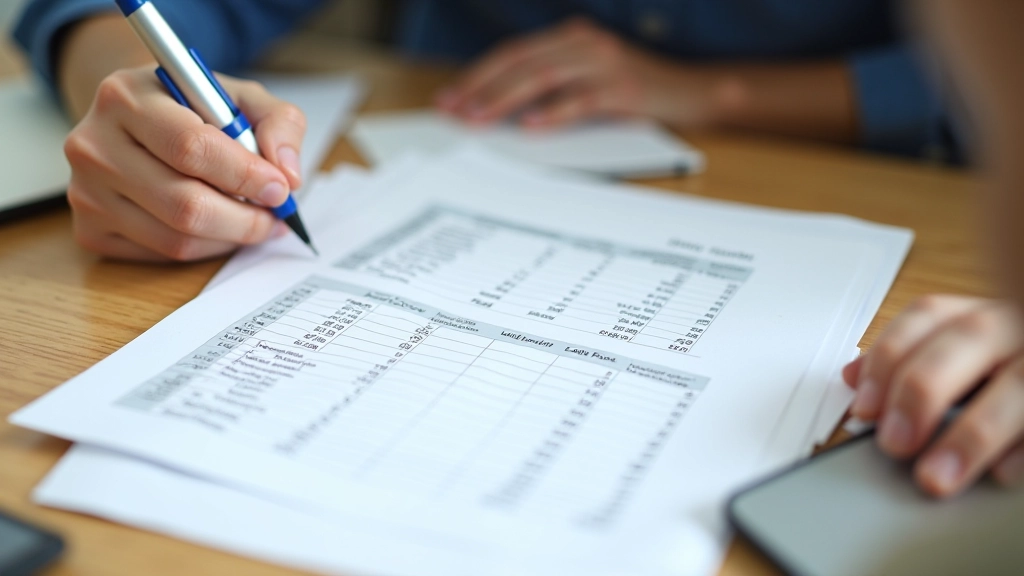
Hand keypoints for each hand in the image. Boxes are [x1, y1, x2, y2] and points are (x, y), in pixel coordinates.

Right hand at [64, 66, 306, 260]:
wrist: (136, 121)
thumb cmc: (192, 109)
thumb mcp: (240, 97)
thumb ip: (279, 124)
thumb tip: (288, 175)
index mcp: (126, 97)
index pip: (191, 147)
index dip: (245, 175)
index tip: (281, 188)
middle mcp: (93, 145)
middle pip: (185, 204)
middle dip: (245, 218)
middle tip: (275, 215)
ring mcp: (85, 192)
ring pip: (177, 238)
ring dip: (230, 237)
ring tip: (255, 221)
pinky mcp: (89, 229)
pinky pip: (161, 254)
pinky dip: (204, 248)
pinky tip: (219, 228)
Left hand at [435, 18, 715, 128]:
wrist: (693, 92)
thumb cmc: (635, 94)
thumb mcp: (587, 84)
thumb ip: (550, 91)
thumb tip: (498, 115)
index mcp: (571, 38)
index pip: (512, 54)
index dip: (478, 76)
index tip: (449, 99)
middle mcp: (584, 42)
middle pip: (519, 61)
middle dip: (481, 88)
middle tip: (454, 111)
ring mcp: (605, 62)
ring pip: (542, 76)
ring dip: (505, 99)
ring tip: (479, 119)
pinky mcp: (624, 87)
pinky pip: (581, 99)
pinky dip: (553, 112)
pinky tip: (531, 126)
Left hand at [843, 295, 1023, 496]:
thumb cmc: (1000, 370)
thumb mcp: (954, 358)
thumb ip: (907, 362)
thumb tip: (853, 379)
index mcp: (979, 312)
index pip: (928, 316)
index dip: (889, 359)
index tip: (864, 408)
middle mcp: (1016, 326)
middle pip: (970, 339)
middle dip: (922, 390)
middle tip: (894, 443)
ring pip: (1018, 385)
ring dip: (971, 433)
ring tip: (935, 476)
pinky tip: (1000, 474)